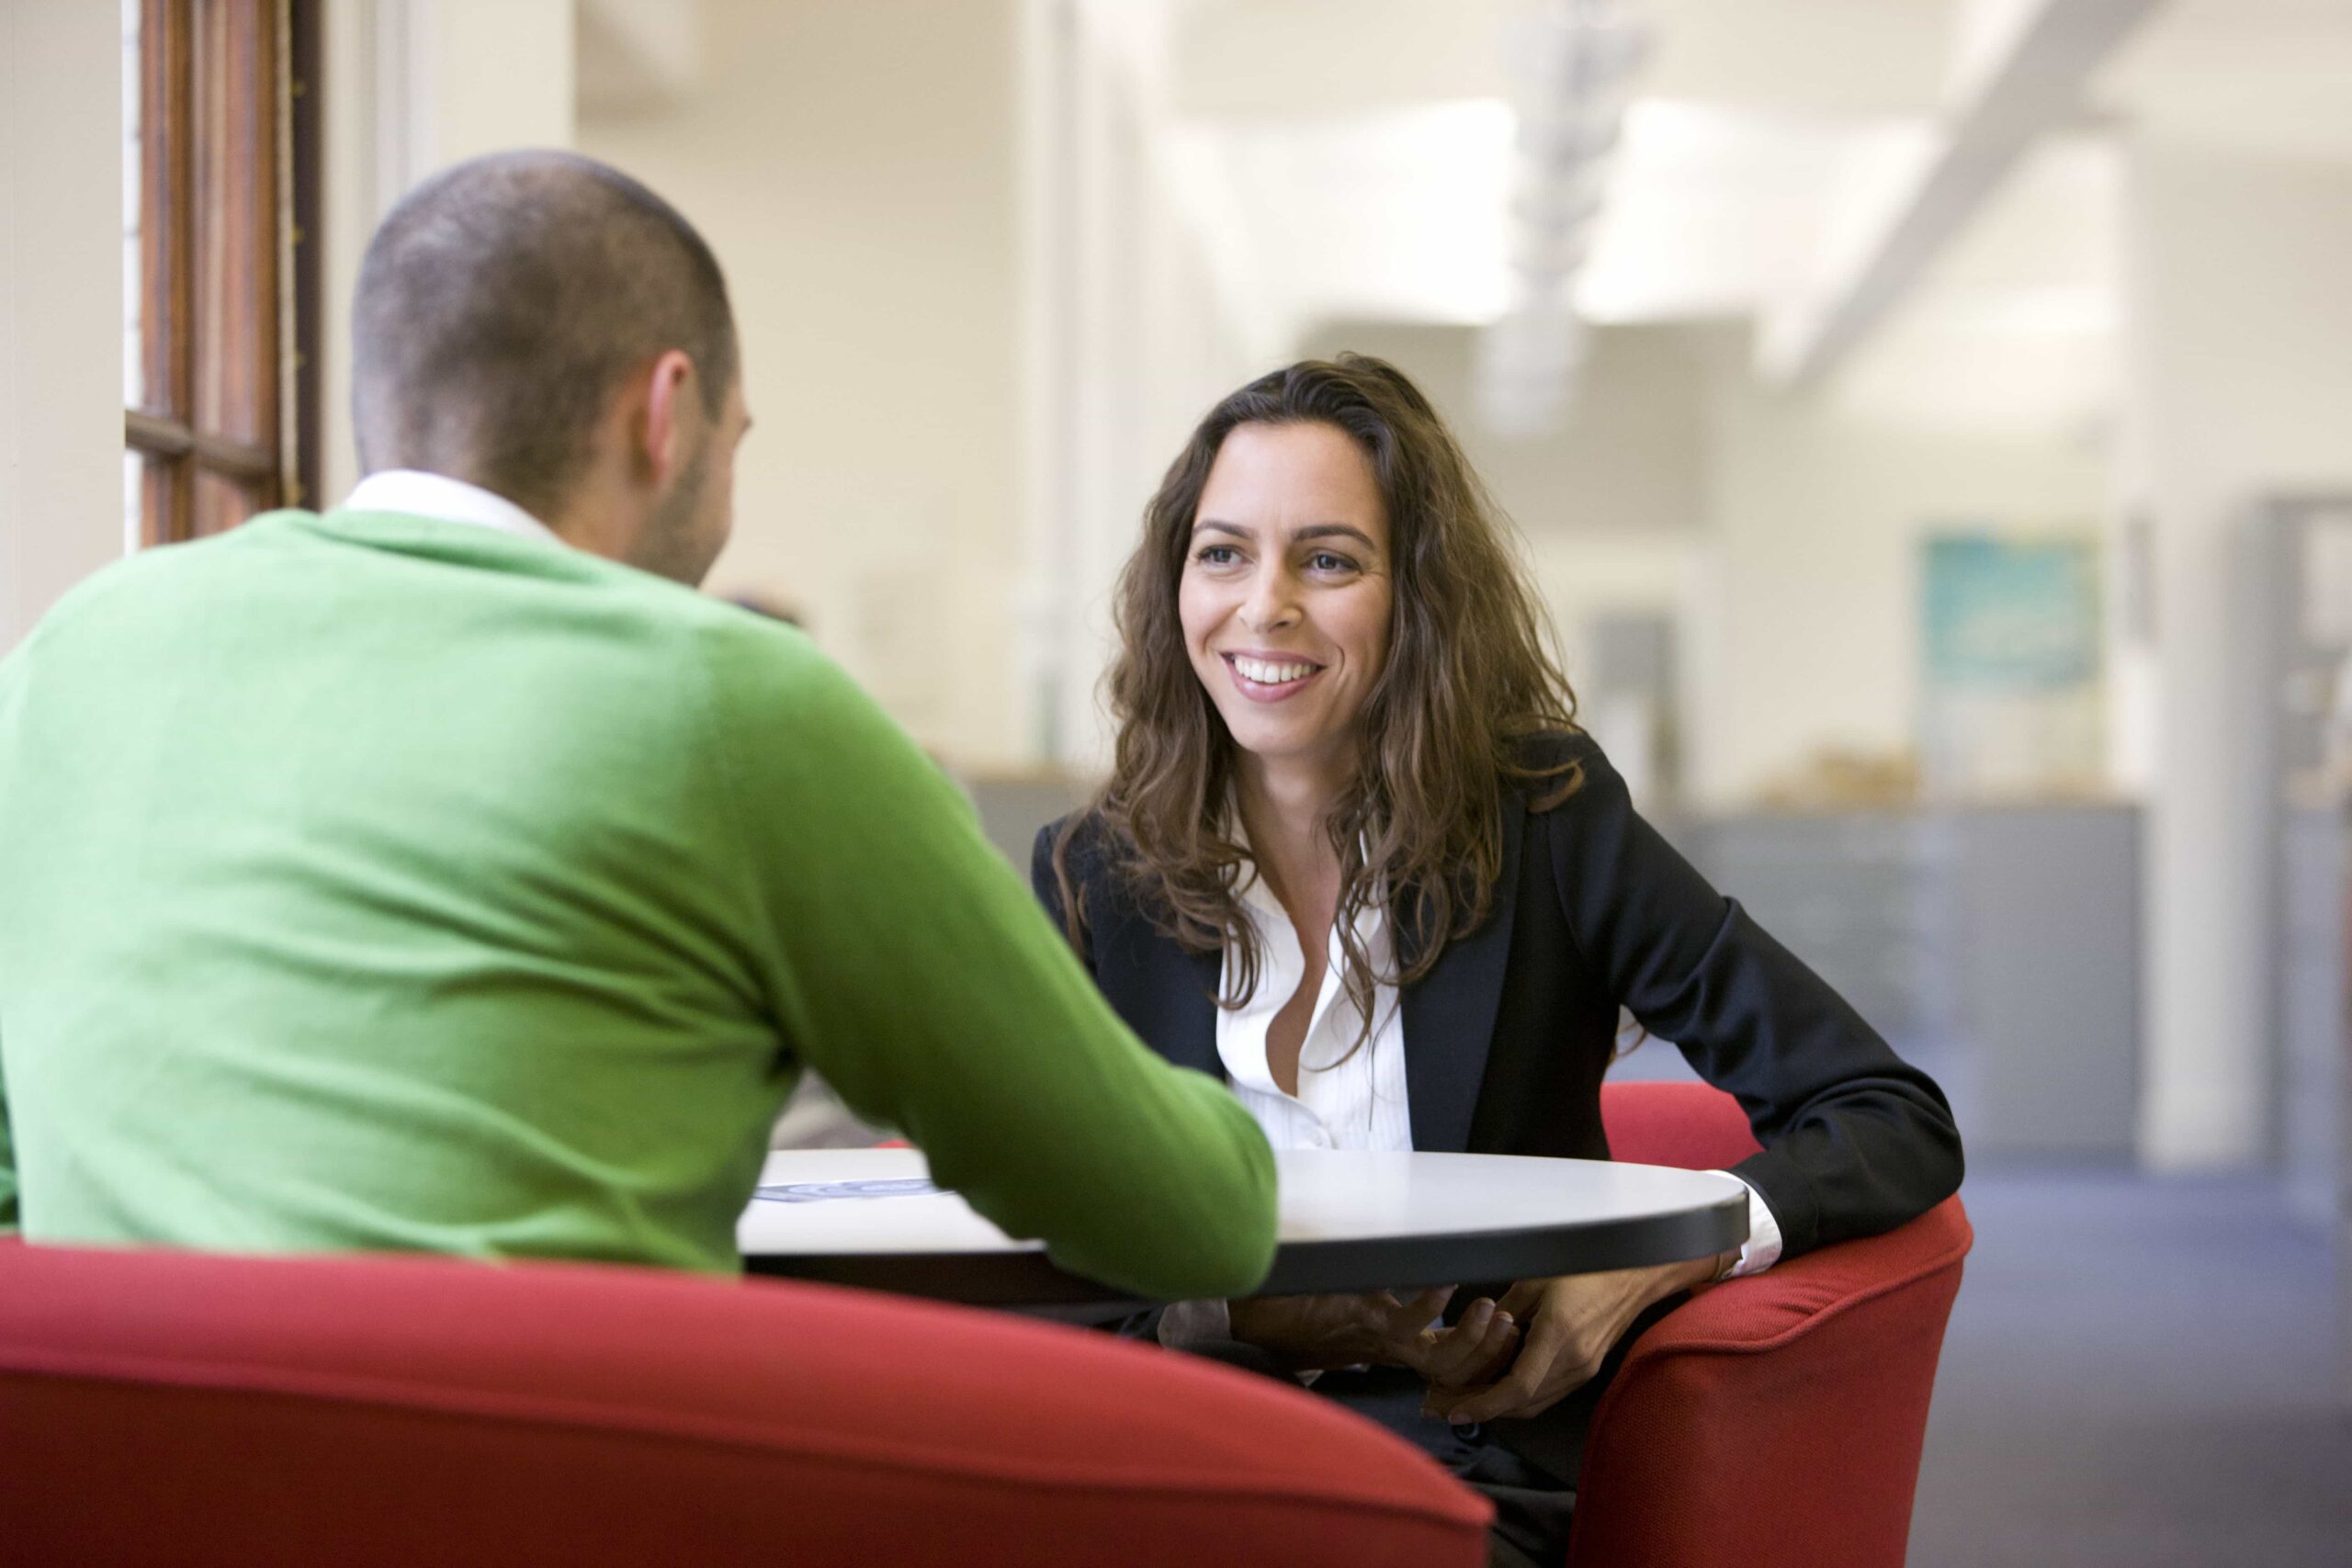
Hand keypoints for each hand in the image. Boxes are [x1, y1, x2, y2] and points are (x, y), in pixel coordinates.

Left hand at [1228, 1286, 1522, 1379]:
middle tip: (1508, 1325)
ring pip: (1438, 1356)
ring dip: (1468, 1337)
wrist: (1249, 1310)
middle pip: (1455, 1367)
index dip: (1483, 1353)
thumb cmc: (1295, 1305)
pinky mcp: (1359, 1320)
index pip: (1452, 1359)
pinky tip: (1446, 1282)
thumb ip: (1378, 1288)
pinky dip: (1427, 1305)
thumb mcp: (1347, 1296)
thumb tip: (1410, 1255)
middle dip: (1487, 1352)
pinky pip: (1403, 1322)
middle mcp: (1389, 1347)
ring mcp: (1376, 1336)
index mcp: (1393, 1344)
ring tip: (1487, 1308)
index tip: (1508, 1329)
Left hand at [1420, 1252, 1727, 1423]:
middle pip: (1521, 1403)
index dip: (1484, 1404)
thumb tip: (1477, 1336)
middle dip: (1481, 1410)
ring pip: (1533, 1403)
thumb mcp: (1535, 1281)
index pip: (1517, 1387)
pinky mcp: (1587, 1370)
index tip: (1454, 1412)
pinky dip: (1519, 1398)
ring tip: (1461, 1401)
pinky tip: (1495, 1388)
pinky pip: (1547, 1394)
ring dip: (1499, 1407)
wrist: (1634, 1276)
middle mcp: (1573, 1361)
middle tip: (1442, 1407)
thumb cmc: (1583, 1269)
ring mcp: (1583, 1369)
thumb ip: (1505, 1312)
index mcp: (1558, 1335)